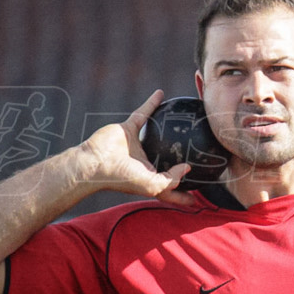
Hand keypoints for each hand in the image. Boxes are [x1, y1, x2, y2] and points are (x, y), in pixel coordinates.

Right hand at [78, 90, 194, 204]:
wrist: (95, 163)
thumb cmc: (122, 178)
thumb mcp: (152, 185)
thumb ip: (172, 180)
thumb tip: (187, 168)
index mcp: (149, 178)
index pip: (170, 188)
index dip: (182, 196)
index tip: (196, 200)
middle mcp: (144, 162)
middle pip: (166, 160)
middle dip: (179, 160)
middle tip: (198, 153)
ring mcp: (136, 144)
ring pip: (157, 133)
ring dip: (168, 125)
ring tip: (184, 118)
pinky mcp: (128, 129)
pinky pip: (143, 113)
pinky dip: (151, 103)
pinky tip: (161, 94)